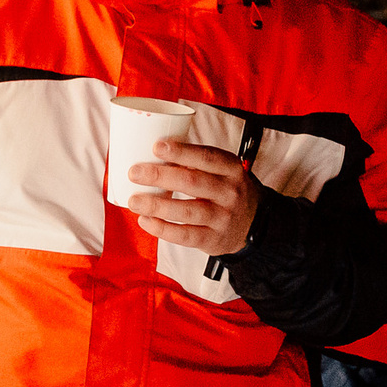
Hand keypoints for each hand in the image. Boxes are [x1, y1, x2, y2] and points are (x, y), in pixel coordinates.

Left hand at [129, 140, 259, 255]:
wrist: (252, 224)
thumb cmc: (226, 191)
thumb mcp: (222, 171)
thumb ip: (195, 163)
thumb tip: (152, 155)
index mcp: (231, 169)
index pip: (206, 157)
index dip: (181, 152)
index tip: (156, 146)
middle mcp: (229, 193)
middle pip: (192, 182)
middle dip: (160, 176)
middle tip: (134, 172)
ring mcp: (222, 218)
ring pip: (186, 211)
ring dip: (156, 205)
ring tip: (134, 200)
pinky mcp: (213, 240)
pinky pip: (185, 236)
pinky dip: (162, 229)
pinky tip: (145, 220)